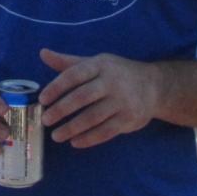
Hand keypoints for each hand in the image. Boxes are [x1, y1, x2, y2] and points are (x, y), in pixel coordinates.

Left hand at [38, 48, 163, 146]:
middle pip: (82, 97)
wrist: (154, 86)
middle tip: (45, 120)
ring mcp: (122, 101)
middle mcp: (112, 82)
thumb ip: (68, 62)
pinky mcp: (129, 118)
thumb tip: (42, 53)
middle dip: (61, 110)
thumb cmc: (116, 73)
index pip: (74, 75)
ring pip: (93, 117)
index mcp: (100, 65)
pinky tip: (75, 142)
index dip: (56, 87)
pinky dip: (89, 138)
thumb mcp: (95, 63)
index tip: (42, 100)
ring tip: (56, 136)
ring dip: (72, 128)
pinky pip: (106, 131)